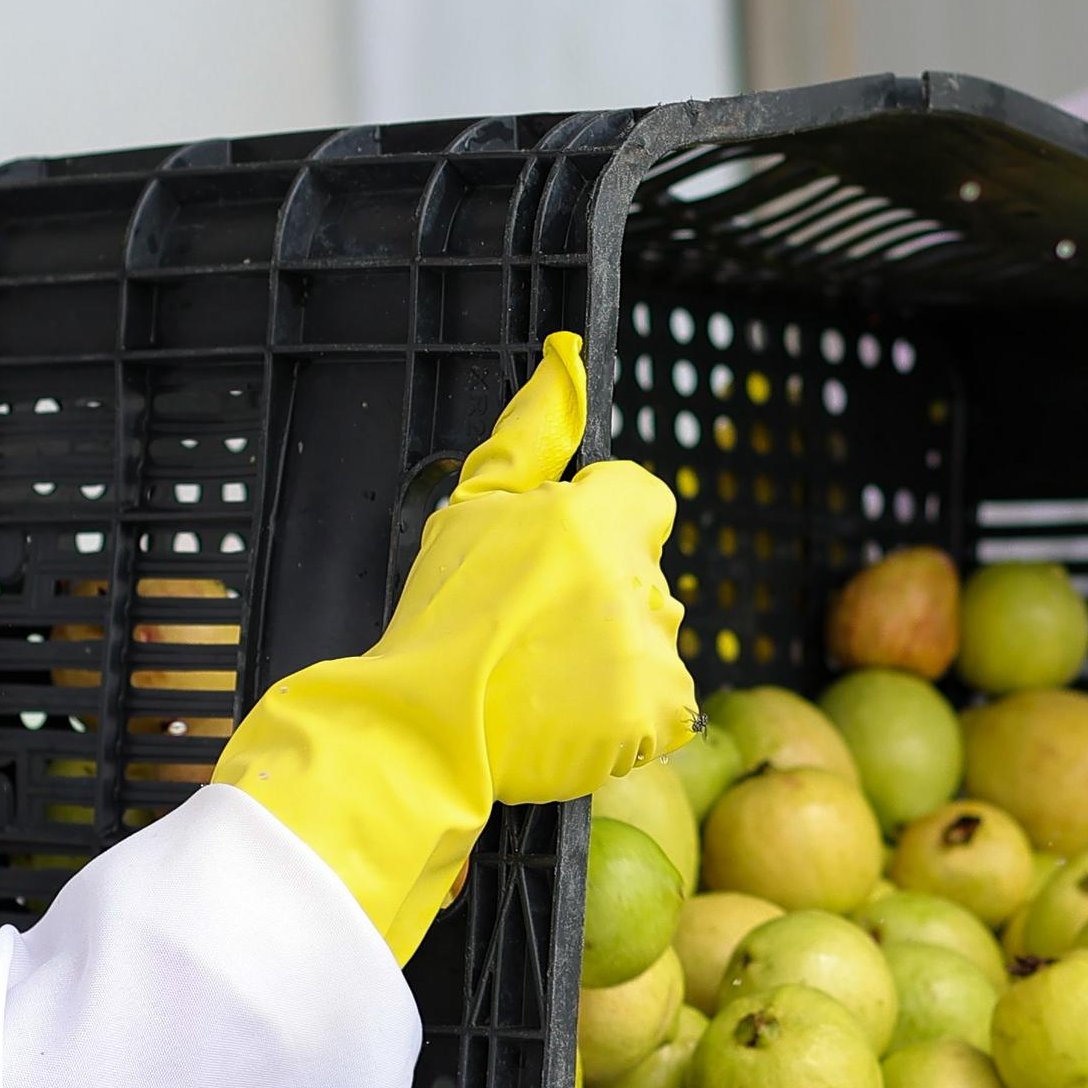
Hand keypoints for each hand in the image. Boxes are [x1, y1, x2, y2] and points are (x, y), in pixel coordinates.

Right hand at [215, 335, 692, 957]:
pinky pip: (665, 706)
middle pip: (644, 575)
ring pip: (652, 641)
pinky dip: (629, 718)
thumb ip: (530, 435)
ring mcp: (650, 652)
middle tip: (532, 633)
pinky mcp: (659, 712)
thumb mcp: (472, 508)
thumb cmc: (438, 616)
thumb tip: (568, 358)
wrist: (421, 729)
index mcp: (593, 521)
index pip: (643, 498)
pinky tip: (571, 718)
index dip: (600, 527)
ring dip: (613, 659)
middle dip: (601, 598)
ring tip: (543, 681)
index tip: (552, 566)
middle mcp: (633, 581)